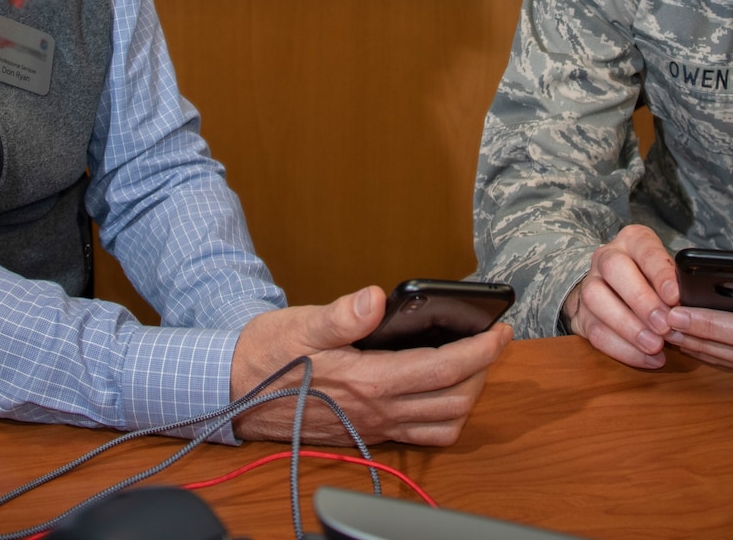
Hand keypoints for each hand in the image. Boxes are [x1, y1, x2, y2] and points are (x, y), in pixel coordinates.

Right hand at [230, 285, 511, 445]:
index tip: (499, 330)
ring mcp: (373, 426)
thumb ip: (342, 315)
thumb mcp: (300, 324)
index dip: (480, 351)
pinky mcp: (366, 432)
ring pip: (444, 424)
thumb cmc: (266, 354)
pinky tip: (441, 392)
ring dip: (468, 396)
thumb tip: (376, 297)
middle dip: (483, 370)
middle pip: (455, 400)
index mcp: (367, 381)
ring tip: (474, 364)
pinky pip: (421, 436)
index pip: (443, 369)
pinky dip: (444, 417)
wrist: (232, 392)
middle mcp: (376, 411)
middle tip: (492, 340)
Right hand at [562, 225, 680, 368]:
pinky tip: (647, 358)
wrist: (615, 290)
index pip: (645, 249)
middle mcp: (606, 258)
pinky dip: (623, 349)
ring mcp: (589, 285)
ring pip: (597, 300)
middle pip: (614, 269)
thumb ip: (679, 284)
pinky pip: (596, 332)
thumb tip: (697, 306)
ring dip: (629, 327)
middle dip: (641, 300)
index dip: (660, 273)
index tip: (675, 297)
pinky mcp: (581, 314)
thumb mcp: (669, 273)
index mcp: (632, 241)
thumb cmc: (653, 281)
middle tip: (664, 325)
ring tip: (655, 345)